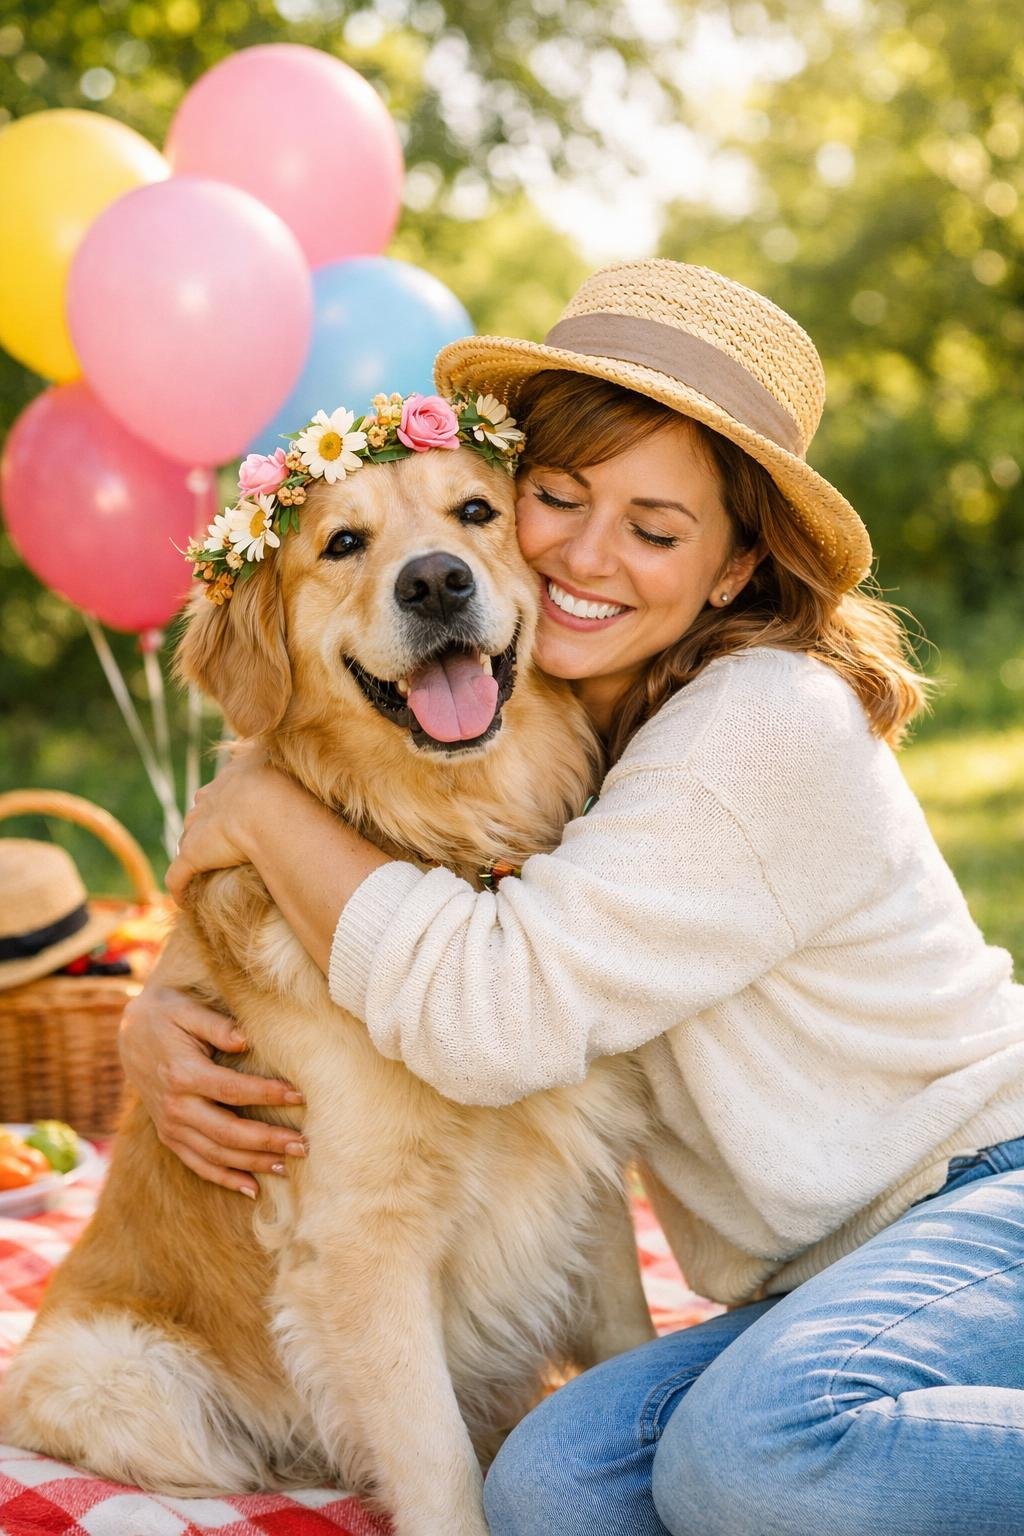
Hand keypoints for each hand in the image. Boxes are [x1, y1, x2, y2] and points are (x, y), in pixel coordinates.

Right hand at [118, 981, 306, 1197]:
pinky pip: (197, 1164)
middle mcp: (175, 1106)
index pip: (232, 1090)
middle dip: (267, 1141)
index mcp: (182, 1074)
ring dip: (252, 1164)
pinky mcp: (169, 1135)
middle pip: (227, 1132)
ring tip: (287, 1166)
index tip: (300, 1096)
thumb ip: (216, 1024)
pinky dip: (224, 1178)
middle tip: (302, 1145)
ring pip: (215, 1154)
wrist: (130, 1032)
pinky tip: (253, 1188)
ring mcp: (170, 1126)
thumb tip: (246, 1040)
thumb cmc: (166, 1014)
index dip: (267, 1095)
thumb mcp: (187, 1009)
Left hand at [166, 742, 279, 904]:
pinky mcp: (192, 855)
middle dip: (203, 827)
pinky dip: (180, 889)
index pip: (220, 791)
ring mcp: (199, 828)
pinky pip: (178, 876)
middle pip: (199, 815)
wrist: (268, 805)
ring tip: (202, 871)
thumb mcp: (291, 763)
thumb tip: (304, 749)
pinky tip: (185, 902)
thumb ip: (291, 755)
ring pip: (188, 842)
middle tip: (217, 844)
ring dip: (193, 855)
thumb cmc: (288, 785)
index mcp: (231, 779)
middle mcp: (210, 800)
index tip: (235, 818)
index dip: (225, 805)